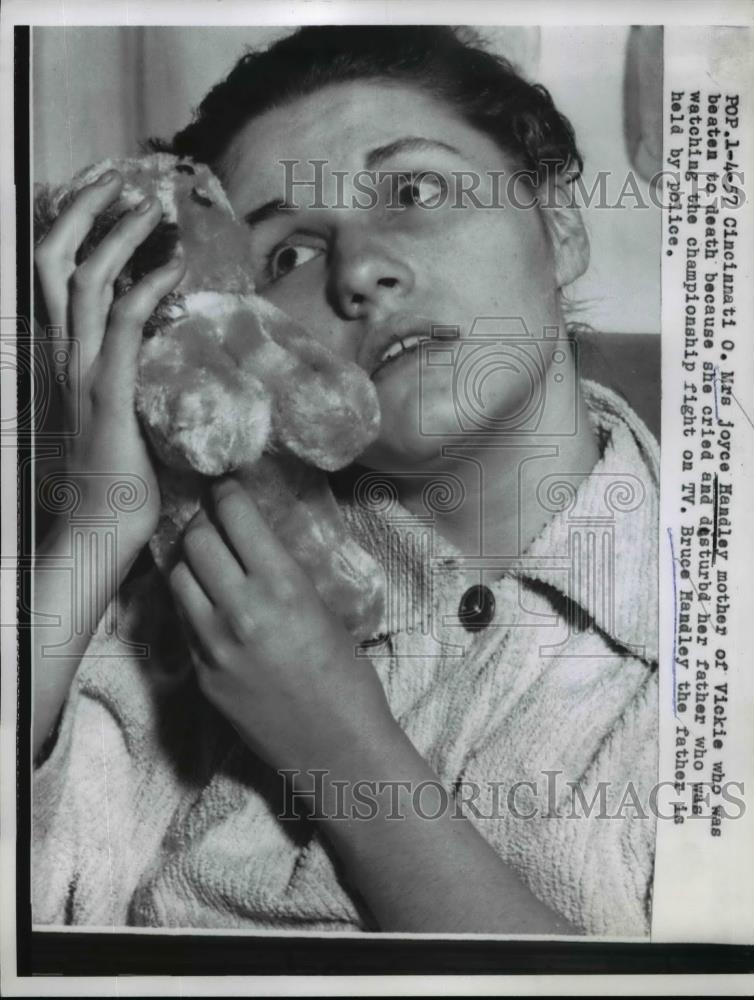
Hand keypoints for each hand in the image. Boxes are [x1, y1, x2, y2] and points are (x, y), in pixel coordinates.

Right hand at [34, 169, 186, 571]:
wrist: (100, 522)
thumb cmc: (115, 472)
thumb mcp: (113, 408)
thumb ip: (123, 372)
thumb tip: (160, 347)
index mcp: (61, 353)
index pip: (49, 274)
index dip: (67, 225)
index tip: (98, 195)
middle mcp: (64, 353)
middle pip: (53, 260)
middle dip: (82, 210)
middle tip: (118, 182)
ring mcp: (84, 370)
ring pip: (87, 281)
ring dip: (120, 236)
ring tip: (152, 208)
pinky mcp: (111, 392)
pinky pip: (127, 326)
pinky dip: (150, 288)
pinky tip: (176, 267)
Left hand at [168, 478, 394, 772]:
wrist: (338, 749)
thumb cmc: (349, 680)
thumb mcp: (324, 612)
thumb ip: (284, 577)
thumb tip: (258, 545)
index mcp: (281, 587)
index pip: (234, 518)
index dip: (226, 493)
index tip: (225, 486)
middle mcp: (239, 610)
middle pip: (195, 541)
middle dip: (204, 522)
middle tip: (215, 520)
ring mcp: (212, 646)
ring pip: (178, 578)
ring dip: (189, 560)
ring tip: (205, 558)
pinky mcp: (201, 675)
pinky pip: (183, 621)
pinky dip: (192, 602)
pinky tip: (209, 602)